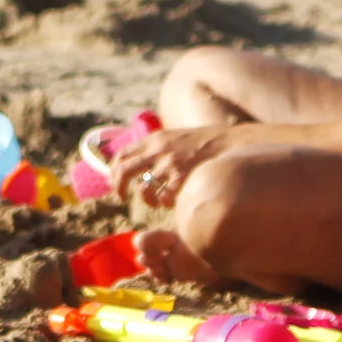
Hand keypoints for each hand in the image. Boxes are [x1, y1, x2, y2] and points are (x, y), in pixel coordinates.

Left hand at [111, 125, 229, 208]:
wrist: (228, 143)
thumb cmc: (201, 145)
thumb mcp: (173, 138)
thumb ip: (154, 148)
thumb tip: (134, 162)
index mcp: (154, 139)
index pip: (121, 154)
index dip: (113, 171)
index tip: (116, 182)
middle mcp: (158, 150)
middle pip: (123, 171)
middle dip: (118, 187)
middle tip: (122, 197)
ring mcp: (170, 165)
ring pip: (144, 190)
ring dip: (148, 200)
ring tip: (157, 202)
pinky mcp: (182, 178)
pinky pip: (164, 199)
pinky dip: (166, 203)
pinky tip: (174, 202)